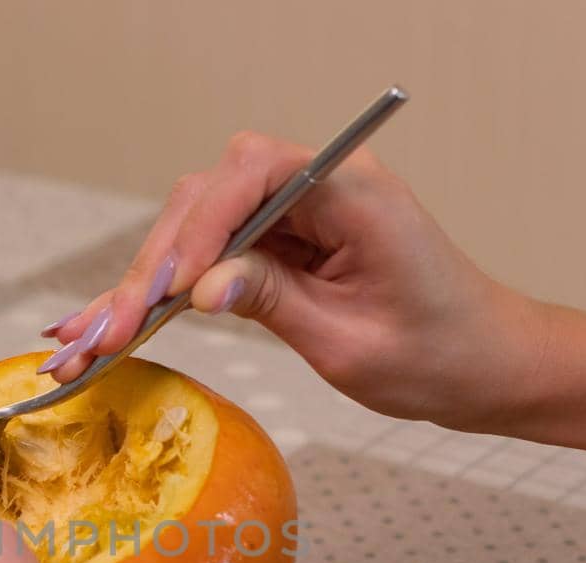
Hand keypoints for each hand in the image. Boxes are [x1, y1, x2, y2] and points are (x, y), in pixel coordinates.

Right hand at [41, 132, 546, 433]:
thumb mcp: (351, 342)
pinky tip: (118, 319)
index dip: (203, 223)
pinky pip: (215, 253)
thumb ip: (274, 303)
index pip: (254, 171)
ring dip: (149, 278)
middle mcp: (322, 188)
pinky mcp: (284, 245)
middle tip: (113, 327)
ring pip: (201, 224)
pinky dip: (169, 288)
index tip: (174, 285)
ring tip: (98, 335)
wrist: (486, 367)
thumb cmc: (441, 355)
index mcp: (354, 191)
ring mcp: (298, 216)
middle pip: (212, 196)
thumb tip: (199, 289)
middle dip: (157, 260)